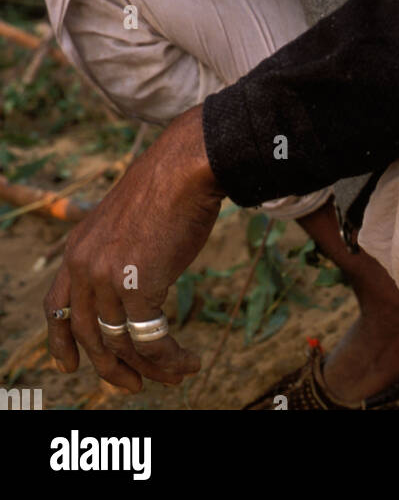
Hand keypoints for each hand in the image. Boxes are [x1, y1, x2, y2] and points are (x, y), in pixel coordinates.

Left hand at [44, 106, 222, 392]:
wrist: (186, 166)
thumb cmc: (168, 186)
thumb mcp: (125, 218)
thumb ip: (118, 251)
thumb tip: (135, 281)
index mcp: (77, 247)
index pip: (57, 305)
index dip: (61, 342)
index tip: (69, 367)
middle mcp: (84, 266)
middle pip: (90, 336)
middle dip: (112, 368)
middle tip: (134, 385)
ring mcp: (108, 277)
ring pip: (122, 344)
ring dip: (151, 368)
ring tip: (177, 375)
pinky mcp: (139, 286)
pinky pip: (150, 339)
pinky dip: (169, 358)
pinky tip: (188, 360)